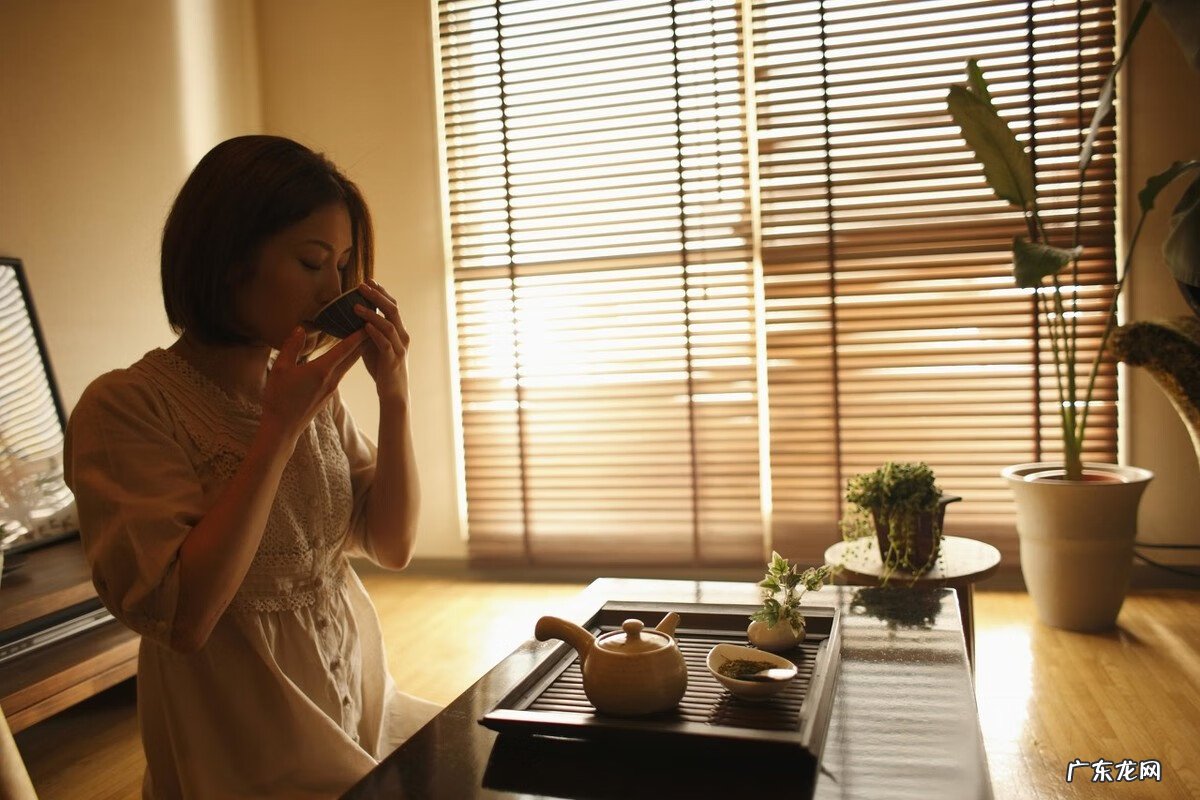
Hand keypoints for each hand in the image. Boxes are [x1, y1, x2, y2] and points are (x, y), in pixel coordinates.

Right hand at [262, 326, 365, 438]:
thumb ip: (291, 347)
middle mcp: (332, 379)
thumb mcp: (280, 369)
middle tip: (374, 325)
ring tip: (363, 338)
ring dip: (357, 351)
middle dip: (364, 340)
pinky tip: (345, 358)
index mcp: (322, 370)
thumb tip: (300, 329)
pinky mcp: (328, 395)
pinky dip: (347, 362)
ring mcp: (332, 388)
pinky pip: (341, 373)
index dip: (358, 334)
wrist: (283, 428)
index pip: (345, 348)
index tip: (369, 321)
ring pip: (348, 365)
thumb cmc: (279, 398)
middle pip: (353, 356)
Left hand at [354, 280, 410, 400]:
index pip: (392, 306)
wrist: (394, 393)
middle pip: (393, 310)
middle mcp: (402, 336)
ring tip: (356, 306)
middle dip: (377, 296)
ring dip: (372, 314)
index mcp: (399, 331)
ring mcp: (399, 348)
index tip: (369, 280)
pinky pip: (385, 344)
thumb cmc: (383, 368)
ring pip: (389, 325)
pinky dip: (375, 333)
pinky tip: (364, 326)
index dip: (381, 292)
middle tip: (362, 285)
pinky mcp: (393, 360)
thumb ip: (369, 331)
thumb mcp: (375, 345)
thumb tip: (352, 316)